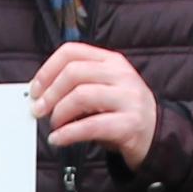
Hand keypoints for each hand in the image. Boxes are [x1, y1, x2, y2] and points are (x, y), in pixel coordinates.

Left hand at [29, 43, 158, 167]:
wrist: (157, 134)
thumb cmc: (123, 112)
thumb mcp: (103, 89)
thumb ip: (77, 85)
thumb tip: (41, 94)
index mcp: (111, 61)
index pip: (72, 52)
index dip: (47, 70)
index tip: (35, 88)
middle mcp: (121, 75)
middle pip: (74, 72)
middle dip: (50, 93)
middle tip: (39, 110)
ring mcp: (128, 98)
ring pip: (81, 96)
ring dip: (59, 113)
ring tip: (54, 125)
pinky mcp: (130, 124)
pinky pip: (91, 126)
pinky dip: (68, 134)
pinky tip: (59, 139)